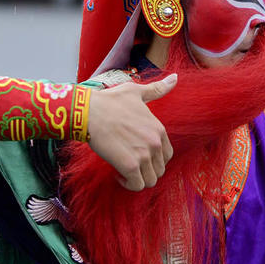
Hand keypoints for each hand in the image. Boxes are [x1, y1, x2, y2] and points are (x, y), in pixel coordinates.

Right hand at [86, 74, 176, 190]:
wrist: (89, 111)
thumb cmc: (110, 100)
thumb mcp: (136, 91)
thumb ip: (157, 89)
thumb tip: (176, 78)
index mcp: (159, 129)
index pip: (167, 155)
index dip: (153, 159)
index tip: (137, 155)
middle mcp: (155, 143)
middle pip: (159, 170)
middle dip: (146, 170)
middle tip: (130, 164)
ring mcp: (144, 155)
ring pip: (150, 180)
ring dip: (137, 179)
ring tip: (124, 170)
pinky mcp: (129, 166)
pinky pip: (137, 185)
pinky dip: (128, 184)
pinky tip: (117, 173)